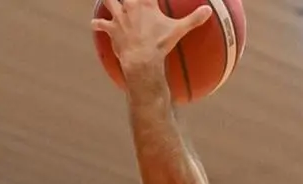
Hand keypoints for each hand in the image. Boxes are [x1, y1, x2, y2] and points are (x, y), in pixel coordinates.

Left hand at [91, 0, 211, 75]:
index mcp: (145, 3)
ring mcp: (119, 16)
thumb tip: (209, 10)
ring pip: (108, 0)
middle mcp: (130, 5)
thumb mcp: (178, 30)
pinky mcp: (111, 29)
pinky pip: (101, 24)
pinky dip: (98, 24)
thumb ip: (193, 19)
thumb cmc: (160, 44)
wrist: (141, 60)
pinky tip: (94, 23)